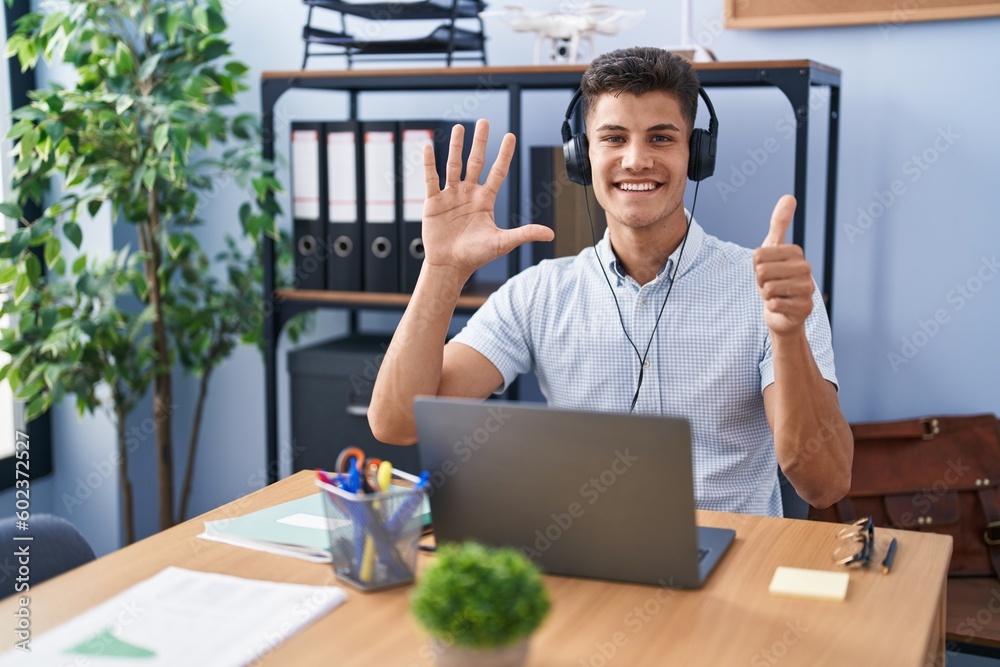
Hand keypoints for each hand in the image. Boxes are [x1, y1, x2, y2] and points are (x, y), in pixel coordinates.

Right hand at [421, 119, 553, 279]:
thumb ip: (524, 234)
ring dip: (456, 146)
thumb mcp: (502, 242)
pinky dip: (429, 163)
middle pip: (475, 162)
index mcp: (485, 200)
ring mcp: (450, 196)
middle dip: (480, 142)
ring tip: (459, 127)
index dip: (504, 154)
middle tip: (485, 122)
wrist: (450, 266)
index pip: (497, 172)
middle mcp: (468, 193)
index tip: (510, 136)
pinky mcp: (433, 202)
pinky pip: (431, 179)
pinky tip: (428, 146)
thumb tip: (551, 235)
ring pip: (453, 165)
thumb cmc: (476, 255)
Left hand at [753, 195, 813, 336]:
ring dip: (766, 294)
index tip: (766, 270)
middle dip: (760, 281)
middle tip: (770, 284)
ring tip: (776, 294)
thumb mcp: (773, 248)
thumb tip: (789, 196)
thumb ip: (779, 223)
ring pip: (769, 288)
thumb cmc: (776, 278)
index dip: (756, 266)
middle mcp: (806, 269)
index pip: (759, 255)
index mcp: (796, 253)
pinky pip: (775, 304)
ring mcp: (807, 289)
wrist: (782, 311)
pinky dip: (772, 307)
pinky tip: (781, 305)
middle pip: (763, 272)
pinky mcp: (805, 307)